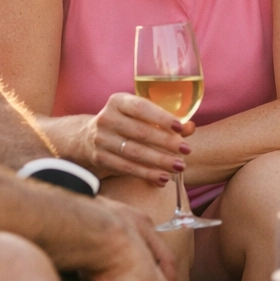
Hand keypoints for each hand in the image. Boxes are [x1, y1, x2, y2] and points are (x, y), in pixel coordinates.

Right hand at [79, 93, 193, 185]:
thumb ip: (166, 120)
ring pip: (134, 152)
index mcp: (118, 101)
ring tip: (179, 167)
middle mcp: (107, 118)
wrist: (88, 137)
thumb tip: (190, 127)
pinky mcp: (100, 158)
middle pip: (140, 132)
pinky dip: (146, 174)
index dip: (161, 117)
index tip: (180, 127)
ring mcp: (101, 139)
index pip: (141, 108)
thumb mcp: (141, 115)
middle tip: (187, 150)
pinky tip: (163, 178)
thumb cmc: (127, 122)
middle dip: (166, 142)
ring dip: (159, 161)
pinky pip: (126, 168)